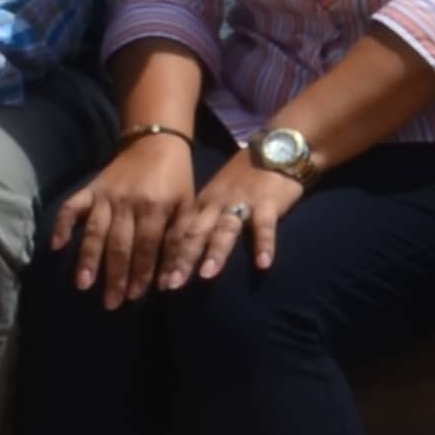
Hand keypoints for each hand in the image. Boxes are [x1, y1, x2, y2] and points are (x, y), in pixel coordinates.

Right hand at [45, 131, 204, 302]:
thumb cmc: (176, 180)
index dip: (142, 272)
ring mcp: (106, 195)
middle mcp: (129, 202)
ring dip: (88, 258)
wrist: (156, 143)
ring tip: (83, 284)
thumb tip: (172, 280)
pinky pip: (73, 206)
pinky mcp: (91, 188)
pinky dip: (62, 224)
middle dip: (115, 275)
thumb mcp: (187, 207)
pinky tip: (56, 245)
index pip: (147, 246)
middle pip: (120, 244)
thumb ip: (181, 240)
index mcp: (156, 207)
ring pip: (95, 231)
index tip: (136, 296)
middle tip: (111, 302)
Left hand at [172, 148, 301, 287]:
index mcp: (203, 203)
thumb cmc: (245, 176)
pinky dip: (264, 245)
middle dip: (182, 260)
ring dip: (215, 252)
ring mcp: (242, 202)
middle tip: (171, 286)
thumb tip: (184, 249)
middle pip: (196, 233)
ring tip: (207, 276)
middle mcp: (217, 204)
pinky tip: (263, 264)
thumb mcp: (217, 193)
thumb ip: (204, 218)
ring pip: (225, 229)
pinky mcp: (267, 203)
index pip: (179, 232)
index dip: (168, 258)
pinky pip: (264, 226)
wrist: (276, 148)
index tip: (158, 283)